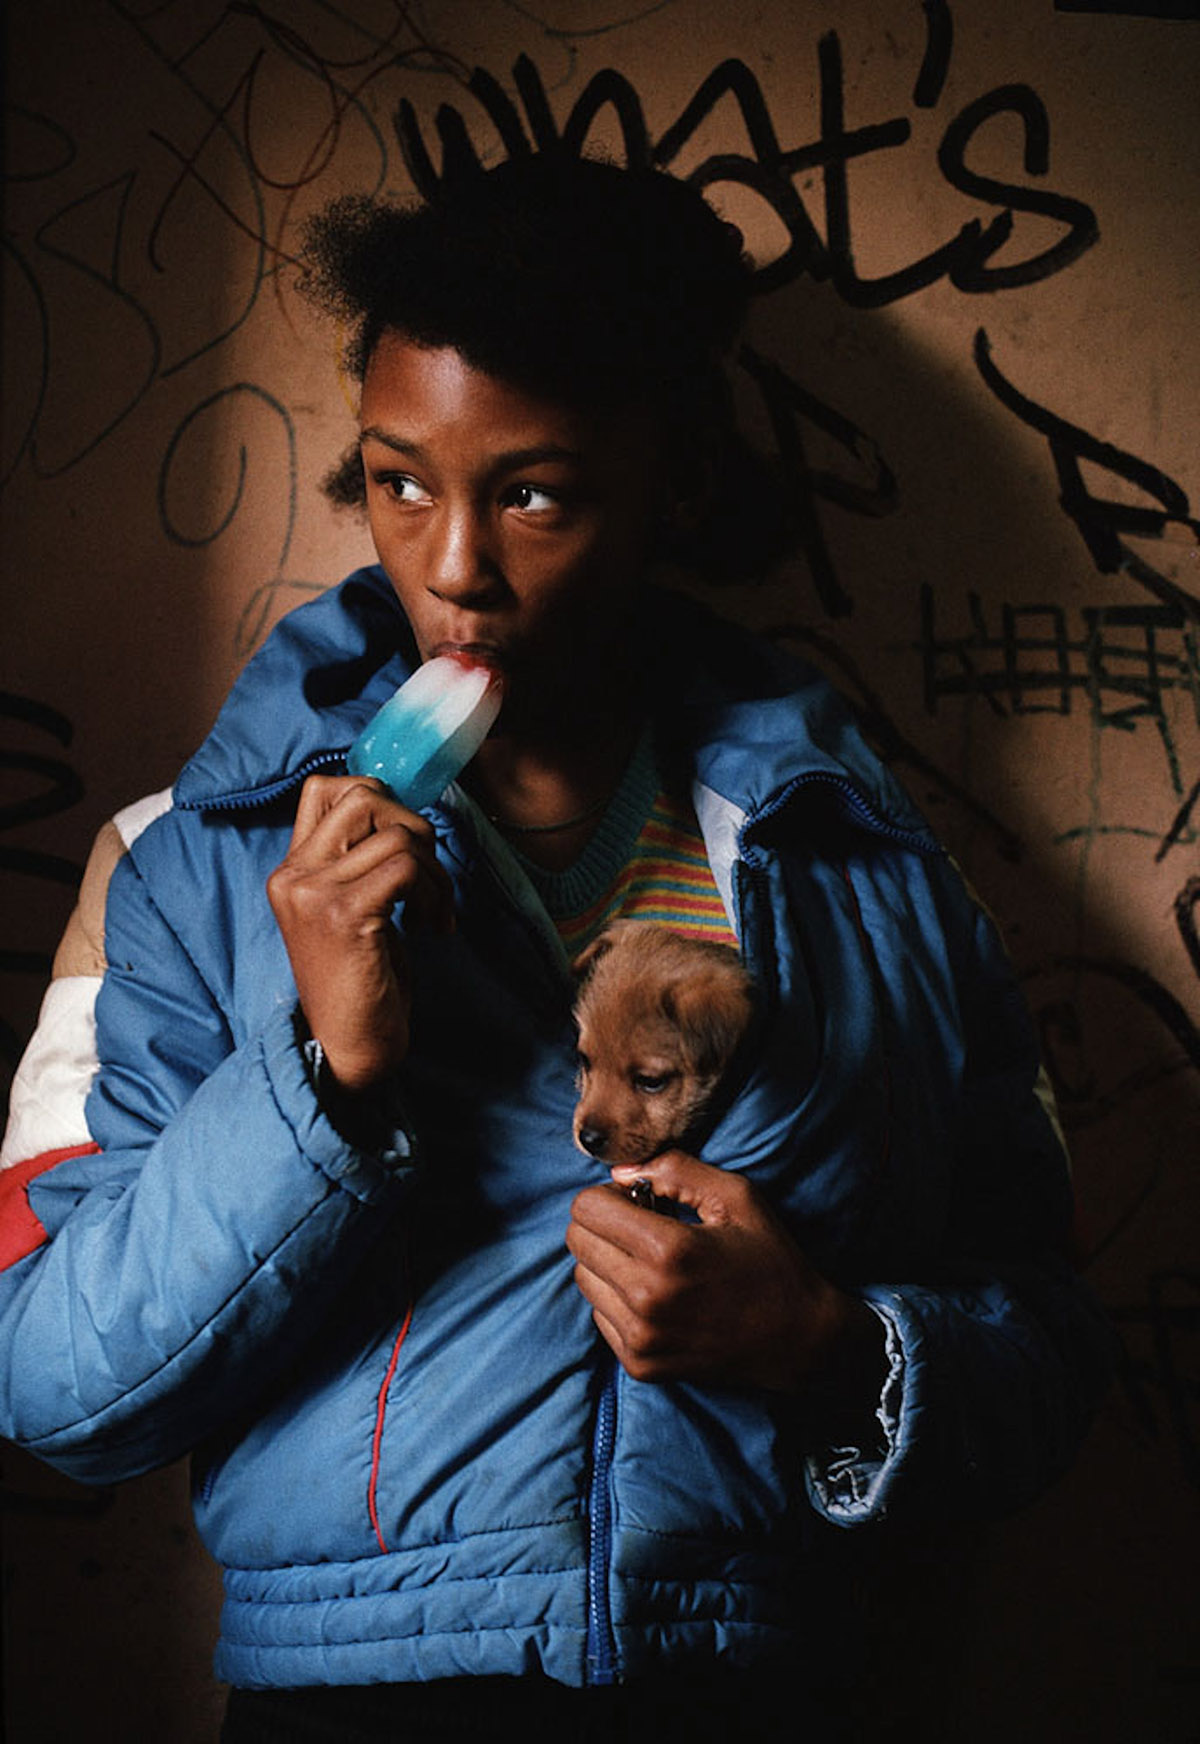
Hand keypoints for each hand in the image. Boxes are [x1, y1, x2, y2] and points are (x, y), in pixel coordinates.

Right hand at [267, 775, 453, 1092]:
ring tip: (434, 910)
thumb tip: (404, 815)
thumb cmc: (360, 981)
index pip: (325, 789)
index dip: (380, 800)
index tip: (406, 845)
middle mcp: (294, 874)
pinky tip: (431, 926)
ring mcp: (314, 892)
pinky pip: (407, 867)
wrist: (349, 1048)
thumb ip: (359, 862)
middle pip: (364, 794)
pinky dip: (434, 892)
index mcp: (292, 870)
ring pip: (396, 832)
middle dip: (415, 826)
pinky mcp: (344, 914)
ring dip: (434, 869)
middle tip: (428, 876)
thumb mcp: (351, 909)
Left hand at [567, 1153, 885, 1415]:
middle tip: (643, 1228)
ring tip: (650, 1262)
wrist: (798, 1339)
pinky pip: (599, 1314)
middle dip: (603, 1225)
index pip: (587, 1208)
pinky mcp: (640, 1364)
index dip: (609, 1195)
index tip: (639, 1201)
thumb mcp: (737, 1197)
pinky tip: (656, 1294)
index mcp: (669, 1251)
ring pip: (583, 1278)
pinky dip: (616, 1298)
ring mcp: (641, 1337)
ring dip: (607, 1261)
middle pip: (577, 1241)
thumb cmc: (770, 1261)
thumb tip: (618, 1173)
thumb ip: (675, 1170)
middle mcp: (647, 1298)